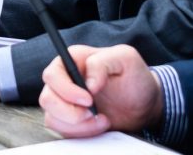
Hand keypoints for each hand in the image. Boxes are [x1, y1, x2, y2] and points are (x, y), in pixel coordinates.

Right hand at [39, 44, 163, 137]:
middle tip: (93, 113)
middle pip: (48, 99)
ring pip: (52, 118)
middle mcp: (63, 80)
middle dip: (70, 112)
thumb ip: (102, 63)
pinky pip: (63, 131)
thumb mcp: (125, 59)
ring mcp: (64, 101)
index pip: (52, 75)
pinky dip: (81, 134)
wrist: (144, 103)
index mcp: (71, 61)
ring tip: (102, 120)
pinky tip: (98, 126)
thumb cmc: (134, 76)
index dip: (66, 90)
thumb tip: (88, 83)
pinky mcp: (70, 120)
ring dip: (78, 126)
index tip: (88, 100)